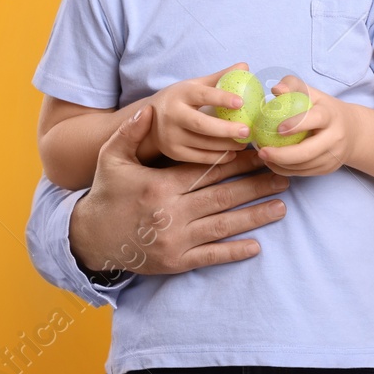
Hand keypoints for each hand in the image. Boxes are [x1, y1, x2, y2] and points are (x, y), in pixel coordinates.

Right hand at [70, 102, 289, 276]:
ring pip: (223, 226)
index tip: (258, 153)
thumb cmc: (106, 194)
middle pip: (222, 196)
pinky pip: (210, 256)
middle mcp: (171, 214)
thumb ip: (131, 133)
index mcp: (160, 186)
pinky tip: (256, 246)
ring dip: (254, 216)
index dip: (235, 161)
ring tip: (281, 207)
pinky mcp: (176, 262)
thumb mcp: (111, 158)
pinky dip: (234, 252)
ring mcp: (175, 240)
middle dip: (255, 186)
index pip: (206, 170)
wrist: (91, 238)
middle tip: (283, 177)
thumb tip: (150, 110)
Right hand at [146, 62, 256, 163]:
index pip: (202, 95)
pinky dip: (218, 157)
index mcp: (180, 94)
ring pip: (203, 144)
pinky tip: (232, 153)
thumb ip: (219, 78)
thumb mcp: (194, 85)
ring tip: (244, 142)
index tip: (241, 102)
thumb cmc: (179, 100)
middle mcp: (172, 114)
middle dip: (226, 129)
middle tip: (247, 131)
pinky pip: (199, 158)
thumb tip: (245, 66)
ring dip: (227, 145)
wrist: (150, 120)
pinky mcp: (173, 152)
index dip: (221, 98)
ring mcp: (171, 135)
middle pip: (201, 124)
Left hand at [255, 77, 357, 176]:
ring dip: (280, 164)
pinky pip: (304, 173)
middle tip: (262, 151)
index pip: (316, 119)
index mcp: (330, 115)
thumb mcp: (312, 93)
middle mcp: (335, 137)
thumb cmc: (324, 108)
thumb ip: (293, 85)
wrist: (352, 131)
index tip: (278, 129)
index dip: (297, 124)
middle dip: (282, 155)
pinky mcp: (328, 168)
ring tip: (263, 156)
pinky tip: (272, 162)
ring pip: (304, 166)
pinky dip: (286, 170)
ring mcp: (333, 156)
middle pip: (309, 151)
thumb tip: (277, 89)